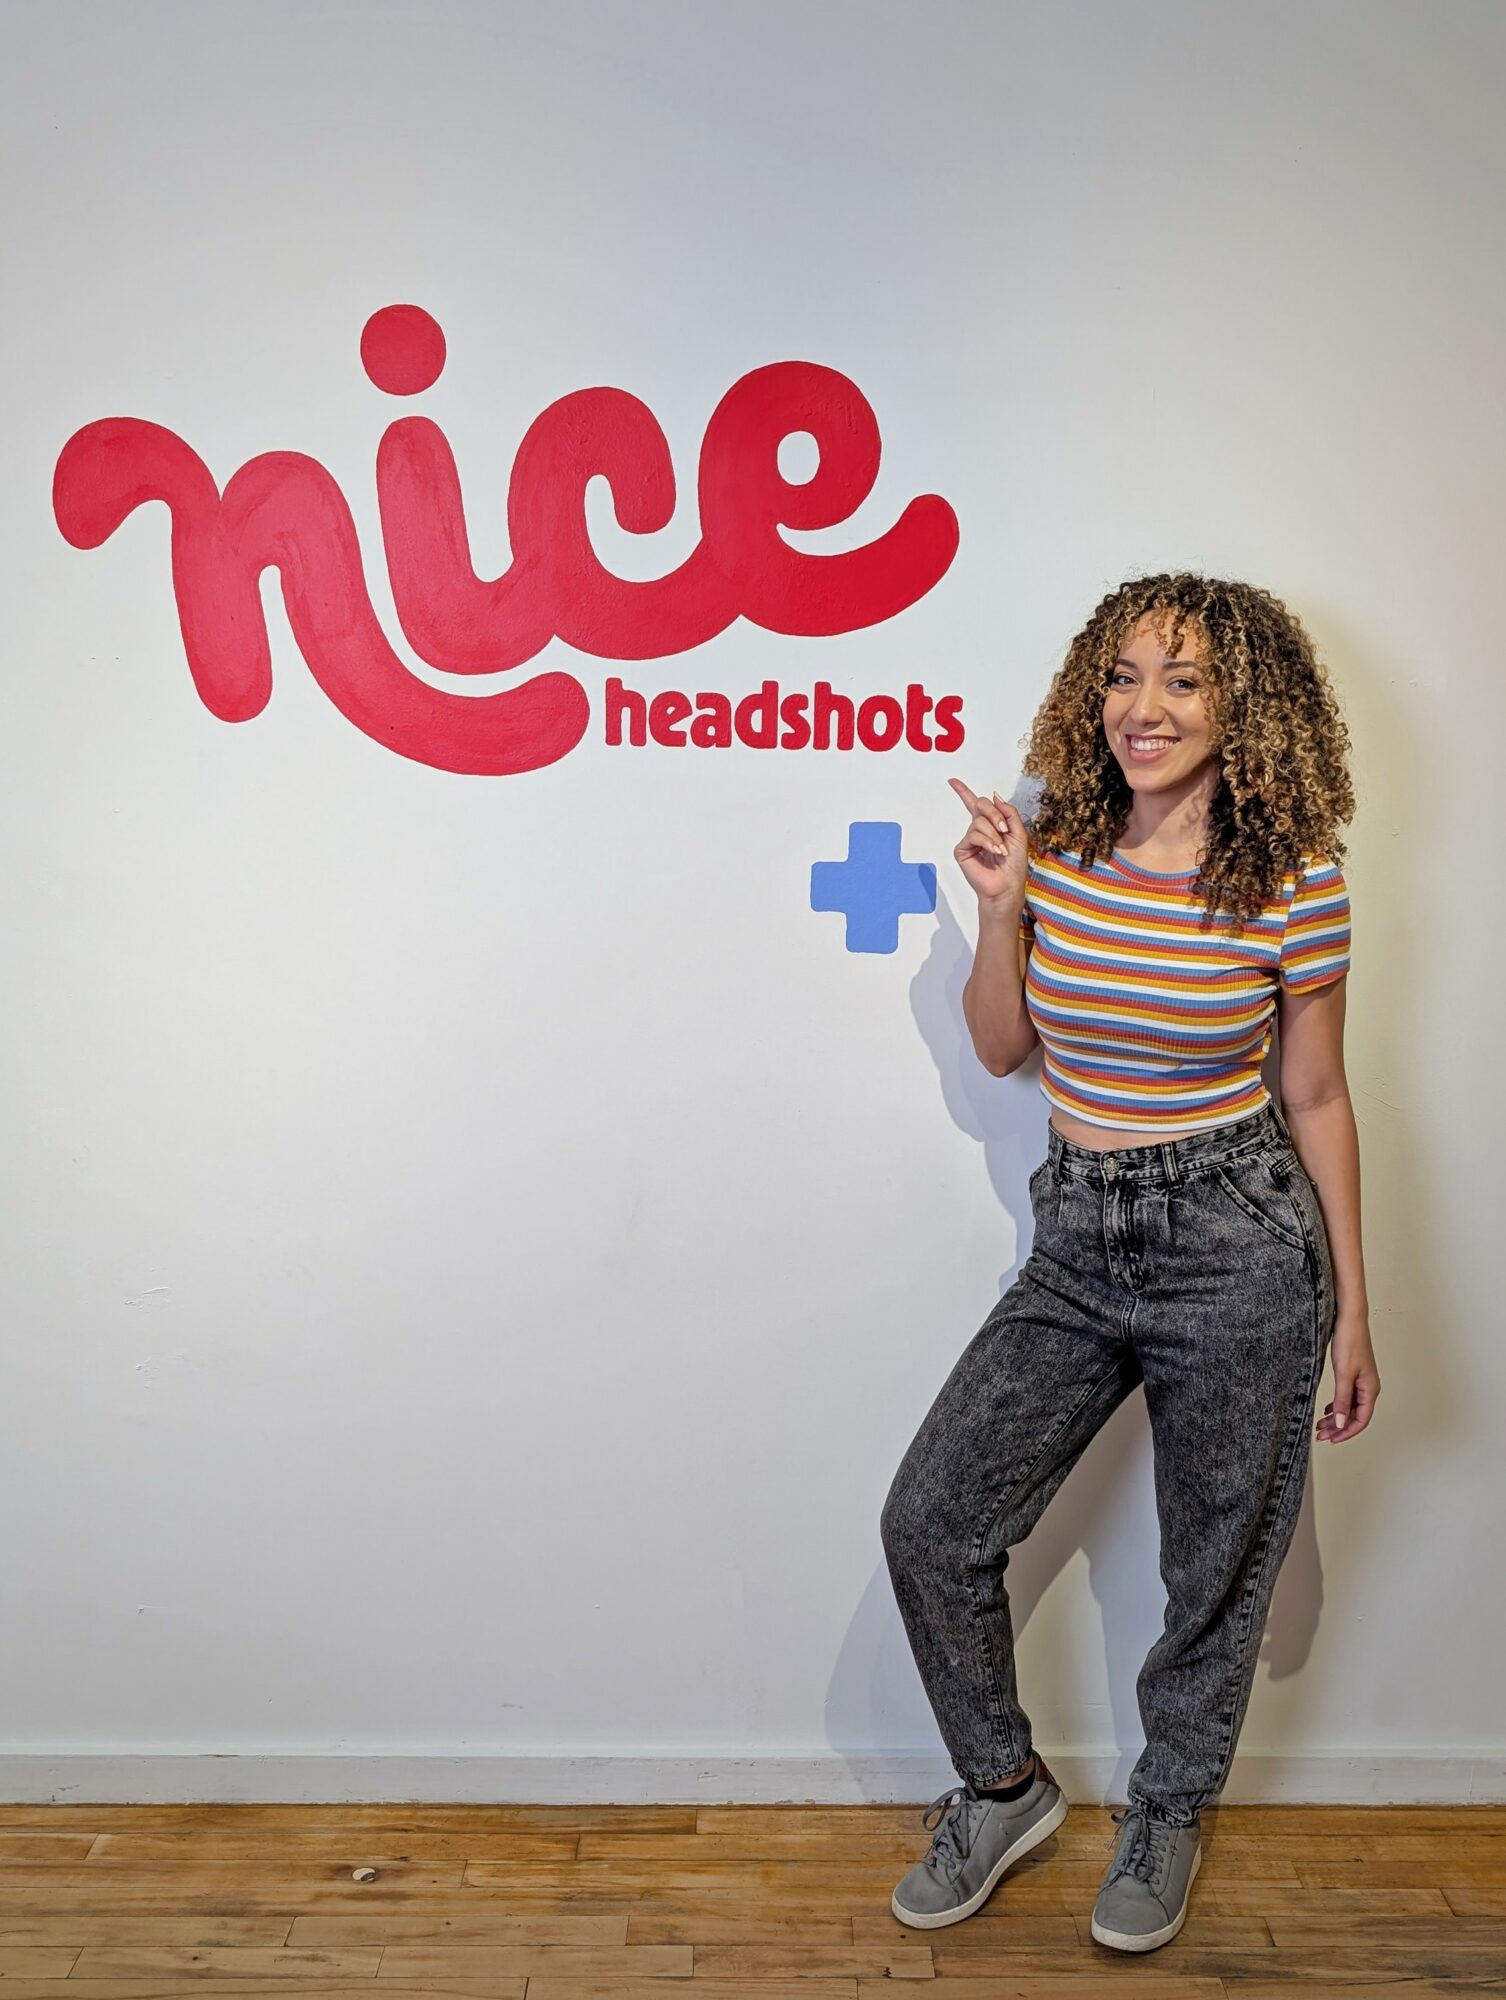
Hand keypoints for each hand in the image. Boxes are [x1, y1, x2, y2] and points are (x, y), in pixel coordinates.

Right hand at [948, 779, 1028, 909]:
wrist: (1008, 885)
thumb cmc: (1014, 864)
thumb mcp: (1019, 833)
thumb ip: (1008, 812)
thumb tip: (994, 796)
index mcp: (991, 825)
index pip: (976, 805)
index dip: (964, 792)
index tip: (953, 781)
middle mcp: (978, 830)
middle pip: (981, 806)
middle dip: (995, 814)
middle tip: (1004, 829)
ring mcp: (970, 840)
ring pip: (979, 821)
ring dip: (994, 835)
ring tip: (1001, 851)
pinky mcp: (962, 850)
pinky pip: (973, 835)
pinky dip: (987, 842)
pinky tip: (994, 852)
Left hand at [1316, 1308, 1379, 1442]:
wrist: (1349, 1318)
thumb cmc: (1350, 1340)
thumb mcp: (1343, 1374)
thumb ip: (1342, 1400)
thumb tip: (1341, 1422)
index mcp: (1370, 1389)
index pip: (1361, 1420)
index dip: (1346, 1432)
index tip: (1331, 1439)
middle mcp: (1368, 1387)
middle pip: (1355, 1416)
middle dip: (1338, 1428)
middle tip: (1321, 1435)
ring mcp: (1361, 1381)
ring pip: (1350, 1407)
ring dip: (1336, 1418)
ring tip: (1321, 1425)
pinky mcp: (1353, 1373)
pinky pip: (1347, 1397)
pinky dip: (1337, 1406)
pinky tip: (1328, 1409)